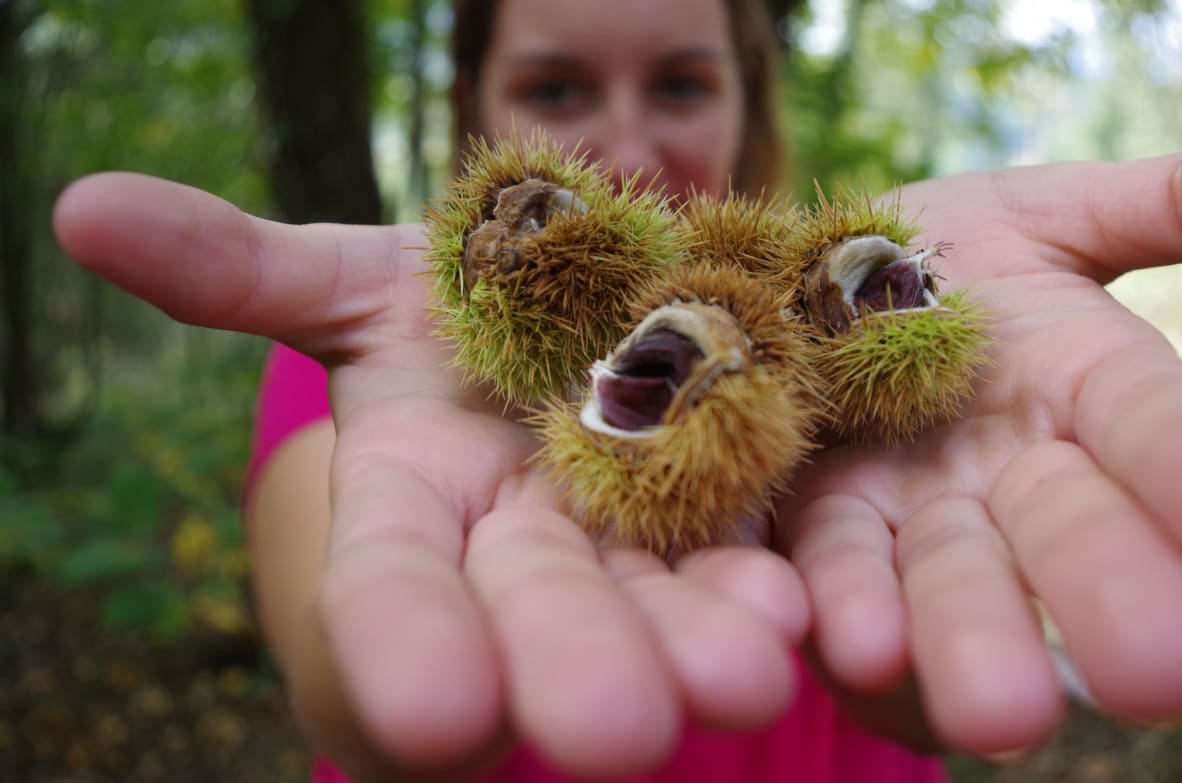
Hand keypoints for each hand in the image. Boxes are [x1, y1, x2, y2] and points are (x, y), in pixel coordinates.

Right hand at [52, 176, 810, 780]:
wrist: (579, 311)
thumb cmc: (451, 303)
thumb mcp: (356, 281)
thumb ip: (242, 269)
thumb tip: (83, 209)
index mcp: (411, 496)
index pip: (390, 585)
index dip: (402, 644)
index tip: (430, 716)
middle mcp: (516, 542)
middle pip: (535, 613)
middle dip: (570, 666)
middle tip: (616, 732)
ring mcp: (624, 541)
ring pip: (650, 605)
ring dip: (696, 648)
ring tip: (748, 682)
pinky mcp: (720, 522)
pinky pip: (741, 563)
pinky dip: (764, 594)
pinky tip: (796, 616)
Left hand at [777, 117, 1181, 753]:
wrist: (783, 294)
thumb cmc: (930, 259)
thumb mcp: (1040, 221)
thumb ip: (1169, 205)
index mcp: (1084, 393)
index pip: (1158, 431)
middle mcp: (1010, 481)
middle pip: (1067, 539)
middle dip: (1105, 596)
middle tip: (1162, 674)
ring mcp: (911, 524)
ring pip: (947, 587)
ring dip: (968, 641)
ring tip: (995, 711)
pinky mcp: (811, 551)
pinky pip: (828, 588)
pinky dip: (844, 616)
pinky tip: (854, 647)